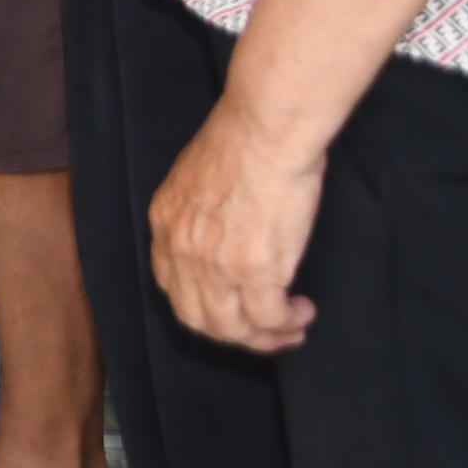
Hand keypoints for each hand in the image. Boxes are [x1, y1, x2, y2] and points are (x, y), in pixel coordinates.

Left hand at [151, 96, 323, 352]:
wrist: (266, 128)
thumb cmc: (244, 139)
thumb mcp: (197, 177)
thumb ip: (200, 214)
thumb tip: (223, 236)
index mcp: (166, 222)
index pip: (172, 288)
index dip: (203, 309)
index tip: (230, 311)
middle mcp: (182, 249)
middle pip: (199, 319)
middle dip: (233, 335)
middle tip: (263, 332)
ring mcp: (216, 264)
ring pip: (233, 329)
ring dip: (264, 338)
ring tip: (290, 328)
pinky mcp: (254, 270)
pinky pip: (269, 319)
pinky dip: (287, 325)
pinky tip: (301, 313)